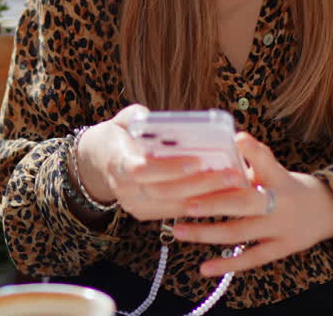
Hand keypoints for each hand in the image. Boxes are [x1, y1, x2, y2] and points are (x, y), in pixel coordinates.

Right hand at [75, 105, 248, 220]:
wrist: (99, 159)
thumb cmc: (120, 133)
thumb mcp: (125, 119)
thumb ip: (140, 117)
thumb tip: (167, 121)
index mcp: (116, 162)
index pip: (142, 170)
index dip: (170, 168)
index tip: (198, 160)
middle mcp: (123, 189)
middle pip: (163, 192)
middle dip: (199, 184)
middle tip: (231, 174)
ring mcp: (133, 205)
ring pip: (173, 207)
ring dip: (206, 198)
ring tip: (233, 185)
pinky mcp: (144, 214)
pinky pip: (175, 212)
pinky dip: (200, 205)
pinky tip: (223, 195)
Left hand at [170, 132, 332, 276]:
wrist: (327, 210)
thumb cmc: (287, 186)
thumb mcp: (274, 170)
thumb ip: (251, 161)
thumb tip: (223, 141)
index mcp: (278, 177)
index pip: (267, 161)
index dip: (253, 151)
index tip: (237, 139)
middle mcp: (280, 202)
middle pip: (245, 203)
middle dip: (215, 203)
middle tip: (187, 203)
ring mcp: (280, 228)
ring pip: (240, 232)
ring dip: (207, 233)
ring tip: (179, 231)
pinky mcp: (280, 248)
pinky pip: (250, 258)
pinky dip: (226, 264)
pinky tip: (203, 268)